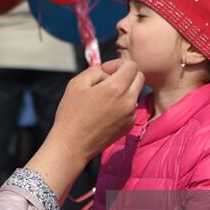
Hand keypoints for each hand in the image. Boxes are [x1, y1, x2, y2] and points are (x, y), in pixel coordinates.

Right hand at [25, 58, 144, 202]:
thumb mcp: (77, 83)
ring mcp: (130, 115)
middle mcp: (127, 101)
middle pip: (139, 77)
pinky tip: (105, 111)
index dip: (117, 64)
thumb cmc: (71, 113)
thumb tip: (107, 73)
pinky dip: (122, 104)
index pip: (131, 66)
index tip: (105, 71)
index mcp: (115, 88)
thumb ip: (95, 70)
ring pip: (135, 92)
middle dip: (125, 74)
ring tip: (103, 98)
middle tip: (107, 81)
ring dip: (124, 89)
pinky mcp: (129, 126)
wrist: (72, 145)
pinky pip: (131, 107)